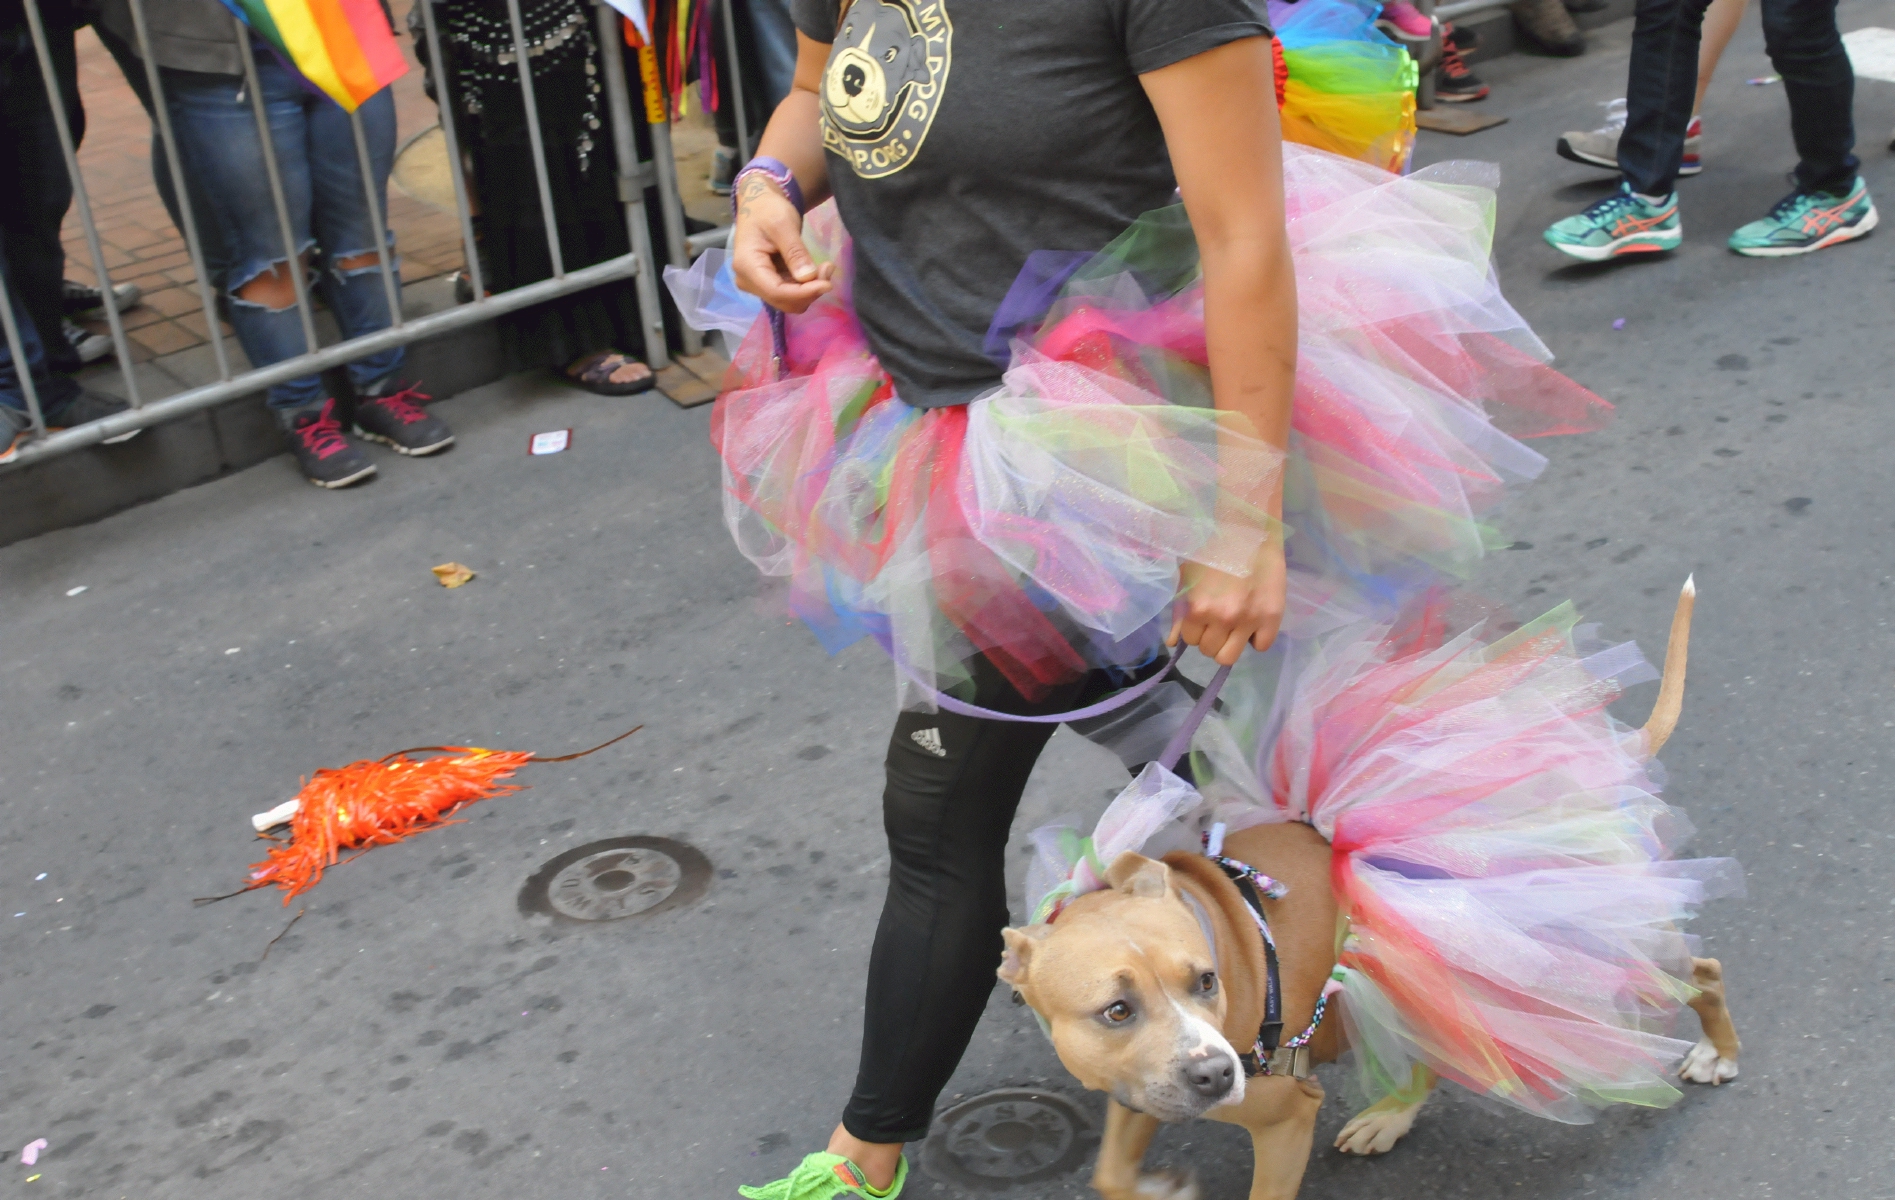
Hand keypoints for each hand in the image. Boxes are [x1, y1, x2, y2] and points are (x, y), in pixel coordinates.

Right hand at [731, 173, 834, 313]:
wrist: (759, 205)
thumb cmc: (768, 210)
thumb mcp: (783, 225)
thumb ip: (795, 252)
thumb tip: (808, 277)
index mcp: (747, 266)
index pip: (776, 292)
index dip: (804, 293)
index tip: (828, 284)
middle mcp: (748, 281)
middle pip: (784, 301)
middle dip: (810, 291)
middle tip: (828, 267)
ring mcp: (758, 285)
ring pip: (790, 301)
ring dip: (811, 289)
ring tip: (825, 266)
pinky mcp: (769, 283)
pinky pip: (791, 294)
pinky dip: (807, 287)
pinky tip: (817, 270)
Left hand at [1167, 538, 1285, 664]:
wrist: (1249, 531)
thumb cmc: (1213, 551)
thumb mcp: (1188, 579)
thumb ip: (1180, 612)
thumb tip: (1173, 642)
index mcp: (1198, 608)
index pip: (1190, 640)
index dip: (1196, 630)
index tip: (1203, 618)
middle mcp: (1222, 618)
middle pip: (1208, 651)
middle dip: (1211, 638)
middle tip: (1219, 621)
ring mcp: (1248, 620)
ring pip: (1229, 657)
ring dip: (1229, 645)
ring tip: (1234, 628)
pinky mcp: (1272, 618)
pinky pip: (1261, 646)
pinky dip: (1256, 639)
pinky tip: (1254, 624)